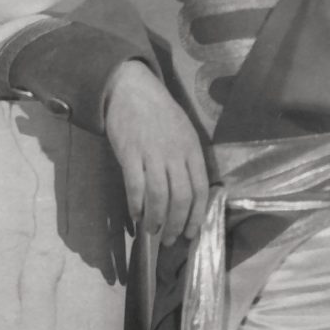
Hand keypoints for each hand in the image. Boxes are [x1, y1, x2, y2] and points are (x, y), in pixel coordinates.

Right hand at [104, 60, 210, 242]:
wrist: (133, 89)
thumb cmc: (161, 114)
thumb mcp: (184, 133)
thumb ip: (188, 161)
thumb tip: (190, 196)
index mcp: (192, 150)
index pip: (200, 190)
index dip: (196, 216)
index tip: (191, 233)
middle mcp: (175, 154)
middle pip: (181, 198)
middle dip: (176, 224)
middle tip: (170, 239)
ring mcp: (152, 154)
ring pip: (159, 196)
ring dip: (156, 219)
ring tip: (152, 231)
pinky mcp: (130, 153)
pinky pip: (135, 186)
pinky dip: (136, 205)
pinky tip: (136, 214)